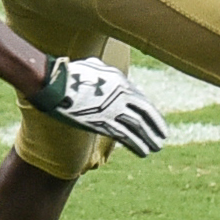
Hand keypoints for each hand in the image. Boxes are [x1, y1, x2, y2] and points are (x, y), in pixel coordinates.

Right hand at [31, 55, 166, 156]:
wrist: (57, 85)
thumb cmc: (70, 74)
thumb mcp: (93, 67)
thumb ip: (105, 73)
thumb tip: (106, 74)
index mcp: (120, 81)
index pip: (140, 98)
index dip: (149, 112)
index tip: (153, 121)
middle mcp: (121, 95)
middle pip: (144, 114)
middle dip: (155, 127)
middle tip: (162, 137)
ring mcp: (113, 110)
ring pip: (138, 127)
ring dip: (149, 139)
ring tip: (156, 147)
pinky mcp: (104, 123)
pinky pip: (126, 136)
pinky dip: (137, 145)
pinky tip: (143, 152)